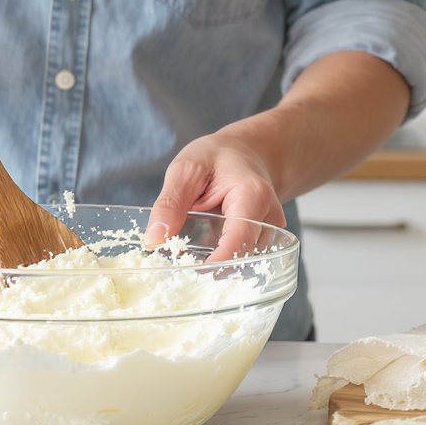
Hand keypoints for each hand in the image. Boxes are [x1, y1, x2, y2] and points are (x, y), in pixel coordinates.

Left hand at [145, 131, 285, 261]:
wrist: (244, 152)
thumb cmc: (216, 156)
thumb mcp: (185, 169)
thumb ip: (170, 203)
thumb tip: (154, 240)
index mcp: (252, 196)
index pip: (238, 242)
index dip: (215, 263)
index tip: (187, 273)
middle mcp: (270, 218)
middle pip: (244, 258)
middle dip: (212, 268)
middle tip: (179, 269)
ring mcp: (271, 232)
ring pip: (245, 263)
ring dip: (217, 266)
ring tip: (188, 258)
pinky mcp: (264, 241)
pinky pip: (244, 259)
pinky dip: (222, 261)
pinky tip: (202, 256)